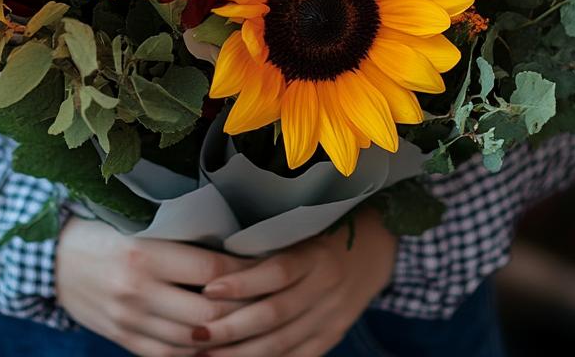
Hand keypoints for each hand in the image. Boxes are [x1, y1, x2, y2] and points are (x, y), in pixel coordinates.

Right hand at [55, 218, 248, 356]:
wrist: (53, 257)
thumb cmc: (104, 232)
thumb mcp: (138, 225)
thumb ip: (179, 239)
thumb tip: (233, 247)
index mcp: (144, 254)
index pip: (211, 268)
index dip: (244, 270)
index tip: (263, 264)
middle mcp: (136, 290)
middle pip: (207, 312)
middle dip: (241, 308)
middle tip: (263, 298)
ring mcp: (128, 320)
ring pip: (192, 340)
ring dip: (222, 334)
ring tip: (245, 321)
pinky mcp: (121, 338)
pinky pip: (168, 355)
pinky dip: (195, 351)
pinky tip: (211, 340)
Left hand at [197, 209, 396, 356]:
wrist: (377, 246)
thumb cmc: (322, 232)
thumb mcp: (299, 230)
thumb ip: (264, 248)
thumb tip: (212, 265)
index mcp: (316, 255)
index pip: (276, 273)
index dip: (242, 284)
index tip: (207, 289)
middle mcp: (327, 288)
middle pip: (275, 314)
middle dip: (231, 329)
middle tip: (196, 335)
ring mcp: (332, 316)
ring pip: (283, 343)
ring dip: (241, 354)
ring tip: (206, 356)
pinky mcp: (333, 335)